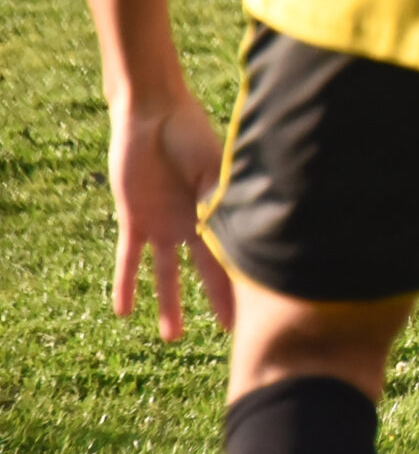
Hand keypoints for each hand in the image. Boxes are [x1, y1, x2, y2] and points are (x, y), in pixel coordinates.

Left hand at [107, 92, 235, 340]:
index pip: (234, 251)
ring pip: (166, 274)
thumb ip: (218, 203)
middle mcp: (193, 223)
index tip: (261, 306)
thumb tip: (233, 237)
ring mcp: (163, 224)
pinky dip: (126, 283)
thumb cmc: (191, 134)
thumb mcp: (213, 170)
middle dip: (219, 299)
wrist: (151, 116)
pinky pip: (128, 259)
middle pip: (206, 270)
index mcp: (218, 210)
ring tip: (171, 337)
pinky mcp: (134, 220)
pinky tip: (123, 311)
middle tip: (230, 331)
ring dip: (169, 305)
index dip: (245, 279)